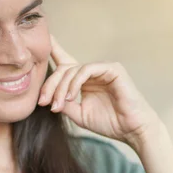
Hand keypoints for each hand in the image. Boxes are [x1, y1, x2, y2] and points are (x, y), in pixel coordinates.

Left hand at [38, 36, 159, 144]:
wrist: (131, 130)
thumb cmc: (110, 123)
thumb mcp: (79, 114)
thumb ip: (64, 104)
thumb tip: (48, 98)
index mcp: (84, 81)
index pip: (66, 62)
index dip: (54, 50)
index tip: (41, 43)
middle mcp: (92, 72)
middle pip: (63, 69)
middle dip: (50, 85)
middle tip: (43, 102)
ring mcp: (103, 68)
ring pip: (73, 69)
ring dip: (61, 87)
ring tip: (58, 104)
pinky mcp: (112, 68)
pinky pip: (87, 69)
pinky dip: (75, 82)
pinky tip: (70, 96)